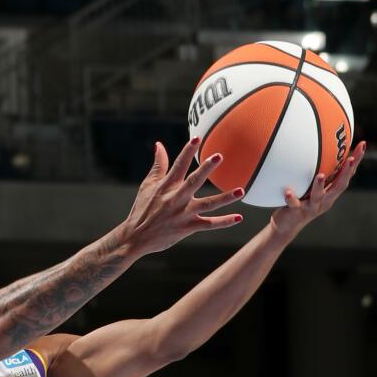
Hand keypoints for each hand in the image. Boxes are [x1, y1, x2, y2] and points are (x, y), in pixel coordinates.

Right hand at [119, 139, 243, 256]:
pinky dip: (224, 222)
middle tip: (219, 156)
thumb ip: (158, 165)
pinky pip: (208, 224)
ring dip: (225, 198)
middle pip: (194, 182)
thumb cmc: (142, 209)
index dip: (187, 151)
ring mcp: (183, 214)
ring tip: (241, 191)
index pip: (178, 165)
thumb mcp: (147, 186)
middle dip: (206, 169)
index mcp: (166, 186)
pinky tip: (239, 218)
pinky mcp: (187, 227)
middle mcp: (176, 199)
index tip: (198, 139)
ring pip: (207, 205)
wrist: (135, 237)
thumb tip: (159, 144)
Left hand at [270, 140, 365, 237]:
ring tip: (320, 176)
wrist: (287, 225)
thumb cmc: (300, 201)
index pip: (347, 174)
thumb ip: (317, 172)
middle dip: (346, 172)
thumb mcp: (311, 187)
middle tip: (350, 158)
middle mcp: (324, 200)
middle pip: (339, 186)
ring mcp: (311, 207)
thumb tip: (319, 147)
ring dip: (319, 186)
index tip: (362, 144)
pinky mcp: (297, 213)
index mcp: (331, 192)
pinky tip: (288, 191)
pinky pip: (294, 205)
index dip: (356, 161)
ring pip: (318, 196)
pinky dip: (291, 198)